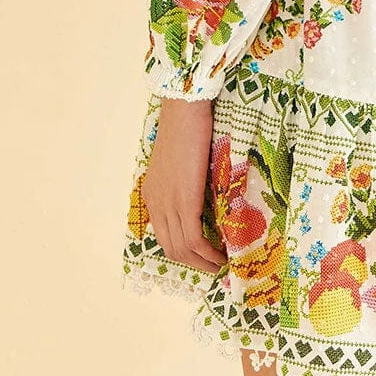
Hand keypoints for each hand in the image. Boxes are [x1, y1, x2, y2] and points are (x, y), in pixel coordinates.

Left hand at [142, 98, 227, 275]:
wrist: (185, 108)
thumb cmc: (187, 126)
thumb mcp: (180, 160)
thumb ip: (184, 181)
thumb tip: (203, 196)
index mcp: (153, 193)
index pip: (164, 235)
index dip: (183, 252)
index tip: (203, 257)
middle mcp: (156, 202)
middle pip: (171, 248)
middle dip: (194, 263)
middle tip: (215, 267)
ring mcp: (168, 202)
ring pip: (182, 248)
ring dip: (203, 262)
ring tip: (222, 265)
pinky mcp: (184, 199)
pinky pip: (193, 237)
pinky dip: (207, 252)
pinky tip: (221, 254)